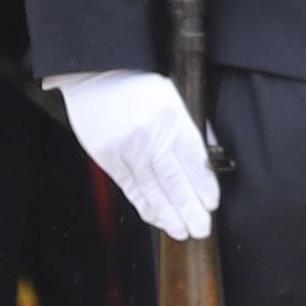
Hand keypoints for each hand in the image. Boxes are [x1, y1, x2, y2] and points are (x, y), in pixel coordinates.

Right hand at [60, 68, 218, 236]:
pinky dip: (145, 206)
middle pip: (174, 180)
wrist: (94, 74)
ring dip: (168, 214)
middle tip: (201, 229)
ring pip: (152, 189)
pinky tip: (157, 218)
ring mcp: (126, 148)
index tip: (211, 204)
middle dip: (189, 209)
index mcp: (171, 115)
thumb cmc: (137, 84)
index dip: (204, 185)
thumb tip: (208, 161)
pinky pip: (131, 188)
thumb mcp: (173, 94)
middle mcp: (149, 134)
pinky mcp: (108, 157)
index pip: (193, 158)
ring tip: (181, 231)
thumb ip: (190, 126)